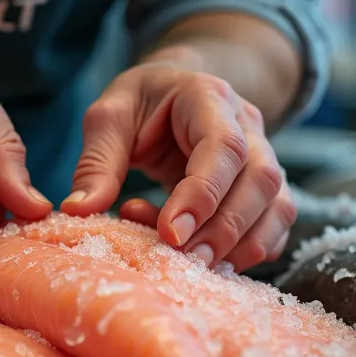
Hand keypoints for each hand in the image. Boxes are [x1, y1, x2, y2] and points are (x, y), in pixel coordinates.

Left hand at [61, 60, 295, 271]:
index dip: (203, 194)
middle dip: (224, 228)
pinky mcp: (265, 187)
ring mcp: (265, 155)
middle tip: (183, 260)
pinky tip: (210, 258)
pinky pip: (276, 223)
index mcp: (209, 97)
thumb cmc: (142, 104)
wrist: (176, 91)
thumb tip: (78, 210)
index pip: (223, 147)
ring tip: (194, 265)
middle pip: (260, 179)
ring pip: (277, 204)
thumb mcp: (110, 117)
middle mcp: (248, 125)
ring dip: (241, 244)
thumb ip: (97, 162)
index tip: (171, 233)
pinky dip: (250, 249)